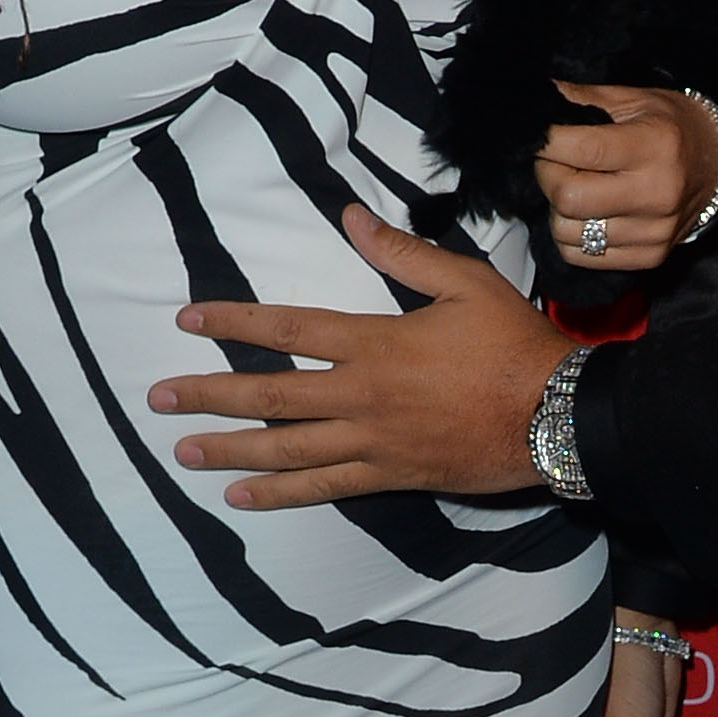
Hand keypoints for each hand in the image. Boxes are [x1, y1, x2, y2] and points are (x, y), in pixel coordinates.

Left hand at [153, 208, 564, 502]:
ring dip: (229, 450)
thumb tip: (351, 218)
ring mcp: (373, 441)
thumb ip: (403, 254)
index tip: (187, 320)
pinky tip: (241, 498)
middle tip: (158, 399)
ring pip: (286, 447)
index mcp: (375, 341)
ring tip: (182, 452)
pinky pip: (324, 487)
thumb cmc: (514, 345)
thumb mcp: (465, 283)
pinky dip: (280, 494)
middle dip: (209, 395)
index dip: (233, 322)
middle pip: (270, 395)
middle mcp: (362, 395)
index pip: (288, 329)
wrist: (558, 418)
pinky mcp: (391, 476)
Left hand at [537, 82, 717, 275]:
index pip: (581, 150)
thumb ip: (582, 99)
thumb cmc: (671, 127)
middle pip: (569, 198)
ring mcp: (654, 231)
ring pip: (568, 233)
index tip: (542, 136)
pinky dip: (572, 236)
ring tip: (575, 187)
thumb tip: (536, 102)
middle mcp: (657, 193)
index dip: (547, 142)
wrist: (716, 165)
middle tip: (554, 162)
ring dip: (558, 209)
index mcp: (655, 145)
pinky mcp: (649, 256)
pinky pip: (582, 257)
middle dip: (548, 176)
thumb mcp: (633, 100)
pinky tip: (587, 214)